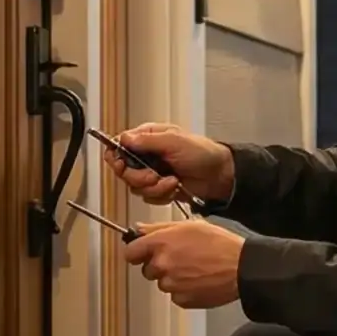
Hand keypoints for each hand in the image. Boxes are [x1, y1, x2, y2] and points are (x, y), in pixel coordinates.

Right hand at [110, 123, 235, 205]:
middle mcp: (147, 156)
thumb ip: (147, 141)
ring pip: (136, 187)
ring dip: (154, 187)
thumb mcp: (174, 141)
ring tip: (172, 181)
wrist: (220, 177)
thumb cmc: (202, 153)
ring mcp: (152, 173)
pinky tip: (175, 188)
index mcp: (148, 138)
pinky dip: (162, 195)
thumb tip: (123, 138)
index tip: (121, 165)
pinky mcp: (159, 189)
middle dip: (139, 177)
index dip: (116, 157)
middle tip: (154, 176)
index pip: (119, 146)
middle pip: (124, 171)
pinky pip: (148, 197)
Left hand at [121, 220, 242, 308]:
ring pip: (162, 283)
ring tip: (195, 269)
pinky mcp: (181, 300)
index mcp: (160, 243)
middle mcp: (161, 265)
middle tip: (181, 258)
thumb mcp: (190, 225)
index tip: (143, 253)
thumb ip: (159, 228)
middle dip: (159, 265)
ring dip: (173, 278)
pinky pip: (175, 295)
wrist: (241, 267)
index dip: (137, 252)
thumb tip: (139, 229)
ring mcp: (170, 284)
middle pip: (147, 269)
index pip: (130, 252)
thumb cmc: (220, 244)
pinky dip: (184, 290)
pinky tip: (199, 280)